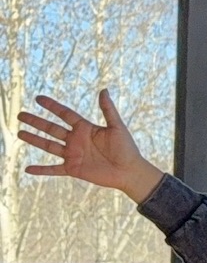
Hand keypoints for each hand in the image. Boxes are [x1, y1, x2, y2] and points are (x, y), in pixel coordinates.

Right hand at [17, 90, 163, 201]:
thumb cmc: (127, 149)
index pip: (65, 114)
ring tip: (20, 133)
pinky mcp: (73, 169)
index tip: (38, 98)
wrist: (130, 171)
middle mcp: (76, 140)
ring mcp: (73, 154)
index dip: (52, 106)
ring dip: (34, 140)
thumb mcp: (117, 127)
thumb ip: (108, 110)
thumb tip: (104, 90)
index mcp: (85, 128)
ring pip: (49, 146)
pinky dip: (41, 170)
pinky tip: (28, 169)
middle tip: (20, 115)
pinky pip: (53, 169)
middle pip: (51, 128)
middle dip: (36, 122)